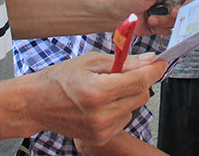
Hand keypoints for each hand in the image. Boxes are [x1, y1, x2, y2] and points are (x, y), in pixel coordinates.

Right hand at [23, 52, 167, 145]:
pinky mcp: (100, 137)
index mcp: (99, 91)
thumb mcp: (91, 61)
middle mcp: (102, 114)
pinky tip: (101, 103)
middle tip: (124, 72)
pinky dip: (119, 108)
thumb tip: (148, 60)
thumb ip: (123, 62)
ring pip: (134, 107)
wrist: (37, 104)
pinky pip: (124, 119)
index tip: (161, 63)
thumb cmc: (60, 79)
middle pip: (141, 94)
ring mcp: (102, 129)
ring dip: (127, 95)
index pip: (139, 80)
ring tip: (105, 89)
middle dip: (139, 80)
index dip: (154, 70)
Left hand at [110, 0, 198, 35]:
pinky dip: (162, 29)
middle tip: (172, 12)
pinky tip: (151, 25)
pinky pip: (171, 29)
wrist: (114, 17)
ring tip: (152, 19)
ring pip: (179, 18)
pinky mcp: (162, 23)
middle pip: (188, 2)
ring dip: (166, 21)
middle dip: (181, 10)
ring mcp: (166, 10)